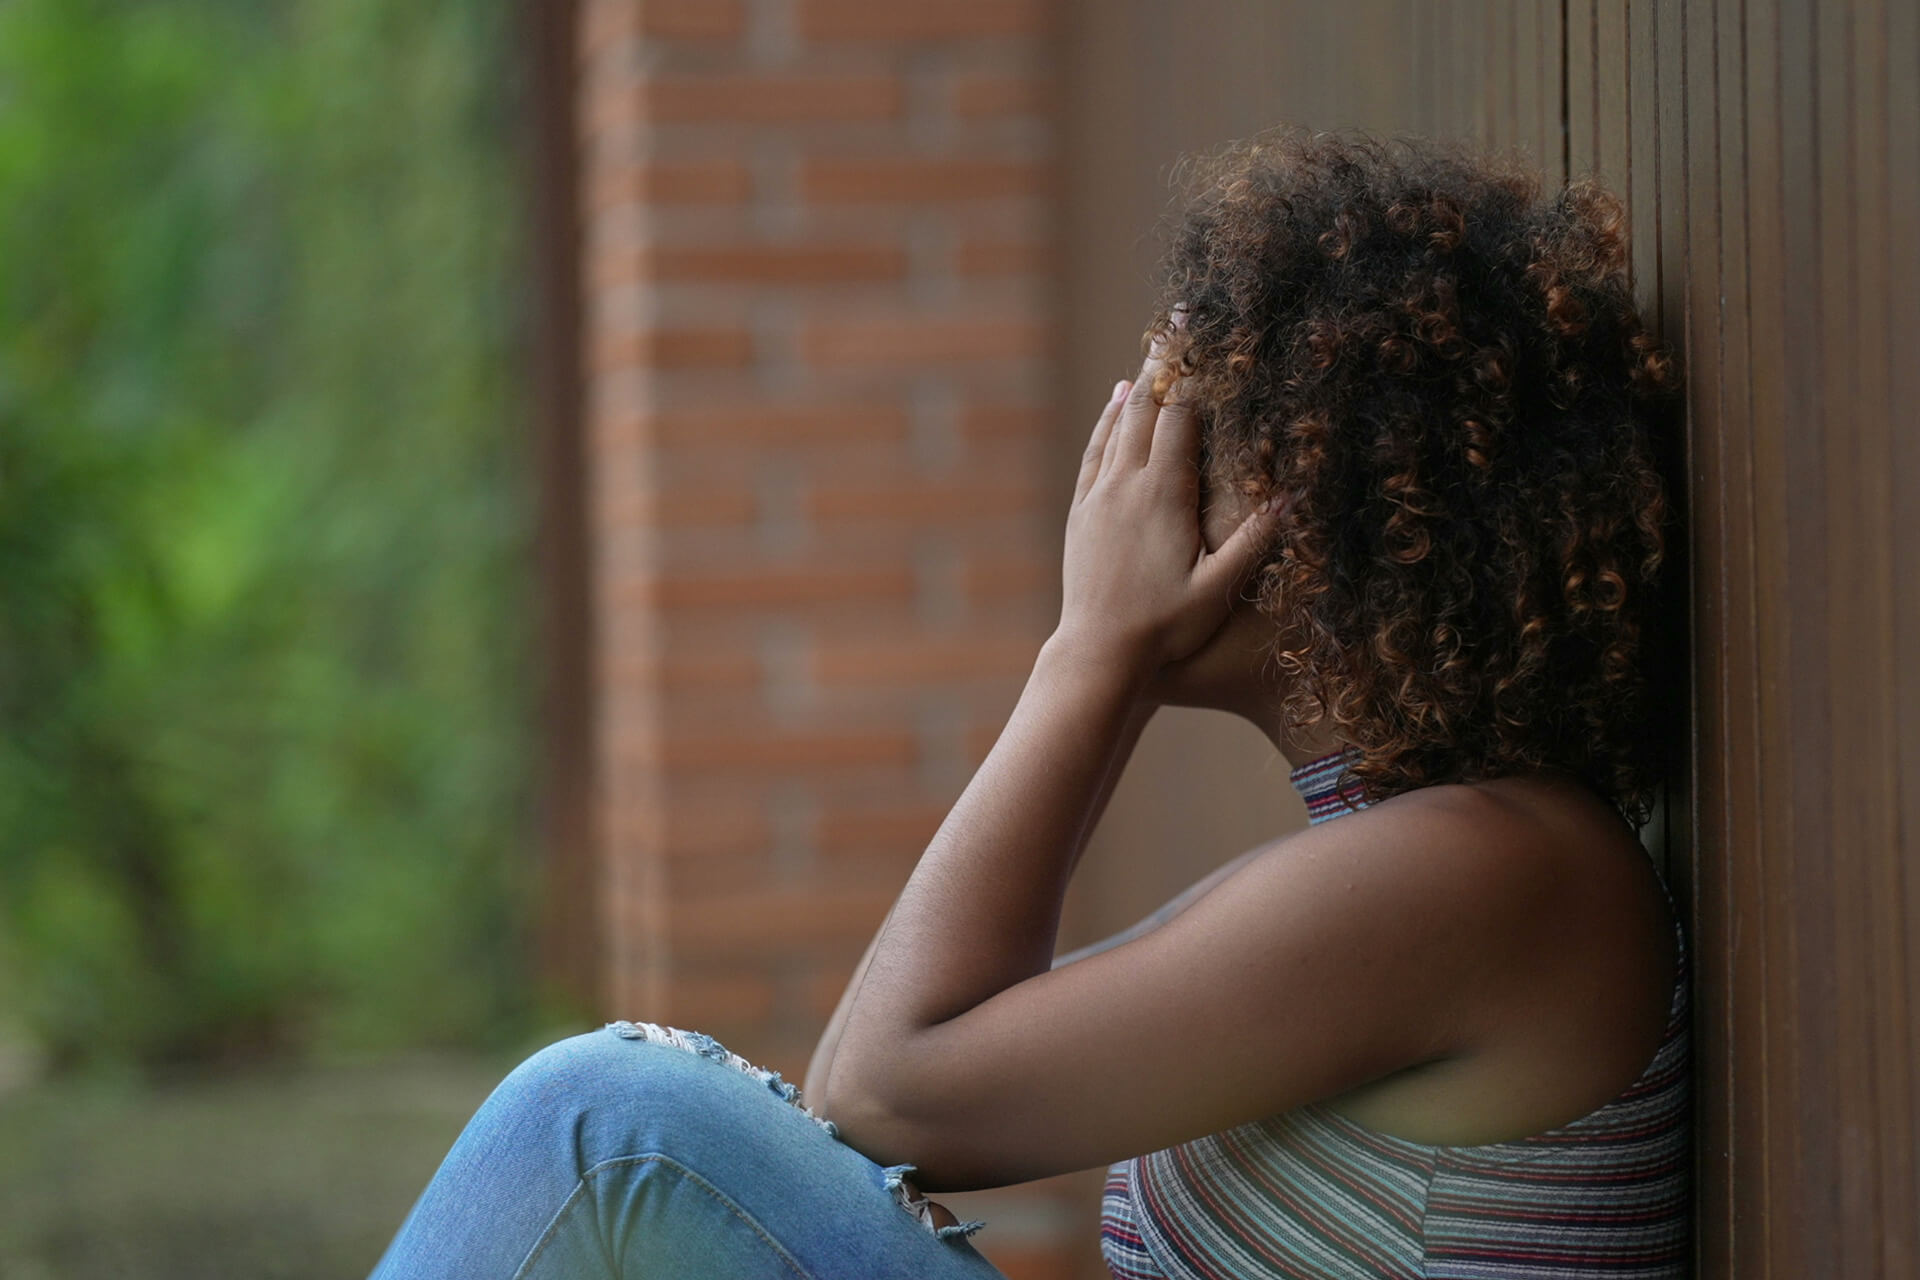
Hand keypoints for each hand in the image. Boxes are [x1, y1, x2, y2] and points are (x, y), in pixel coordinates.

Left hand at [1057, 348, 1276, 676]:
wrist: (1096, 654)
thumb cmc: (1164, 627)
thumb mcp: (1219, 589)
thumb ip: (1255, 540)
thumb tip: (1295, 494)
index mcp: (1164, 495)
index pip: (1180, 417)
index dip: (1194, 373)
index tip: (1205, 334)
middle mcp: (1126, 485)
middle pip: (1145, 408)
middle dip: (1164, 363)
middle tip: (1177, 321)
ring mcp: (1099, 497)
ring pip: (1118, 425)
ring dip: (1137, 385)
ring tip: (1153, 350)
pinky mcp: (1081, 513)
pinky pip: (1095, 452)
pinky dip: (1108, 422)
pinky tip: (1116, 406)